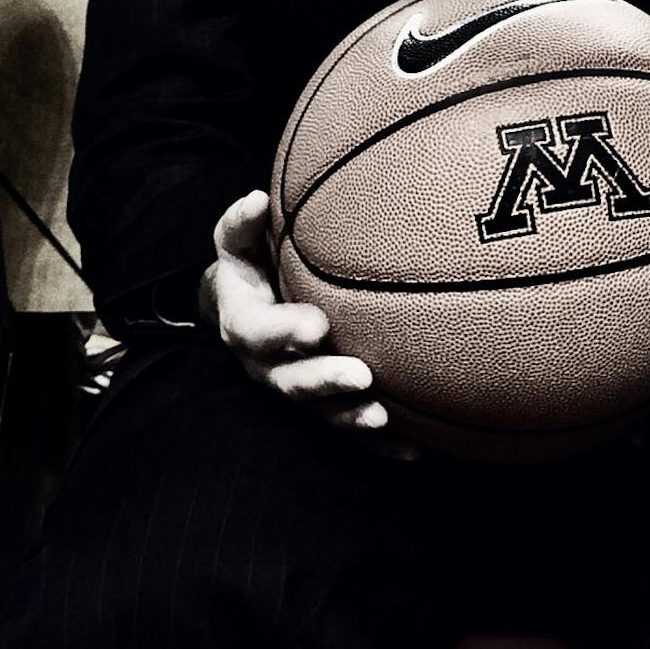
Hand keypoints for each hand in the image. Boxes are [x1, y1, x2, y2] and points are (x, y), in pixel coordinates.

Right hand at [199, 190, 418, 458]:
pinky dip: (377, 444)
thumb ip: (241, 225)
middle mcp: (268, 366)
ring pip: (320, 412)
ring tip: (383, 416)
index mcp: (245, 325)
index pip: (259, 332)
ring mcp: (295, 389)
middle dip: (325, 382)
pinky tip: (413, 449)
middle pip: (291, 383)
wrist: (243, 310)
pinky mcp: (321, 406)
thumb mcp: (236, 244)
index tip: (317, 325)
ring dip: (350, 416)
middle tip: (361, 376)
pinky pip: (347, 430)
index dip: (285, 332)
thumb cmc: (249, 269)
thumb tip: (257, 199)